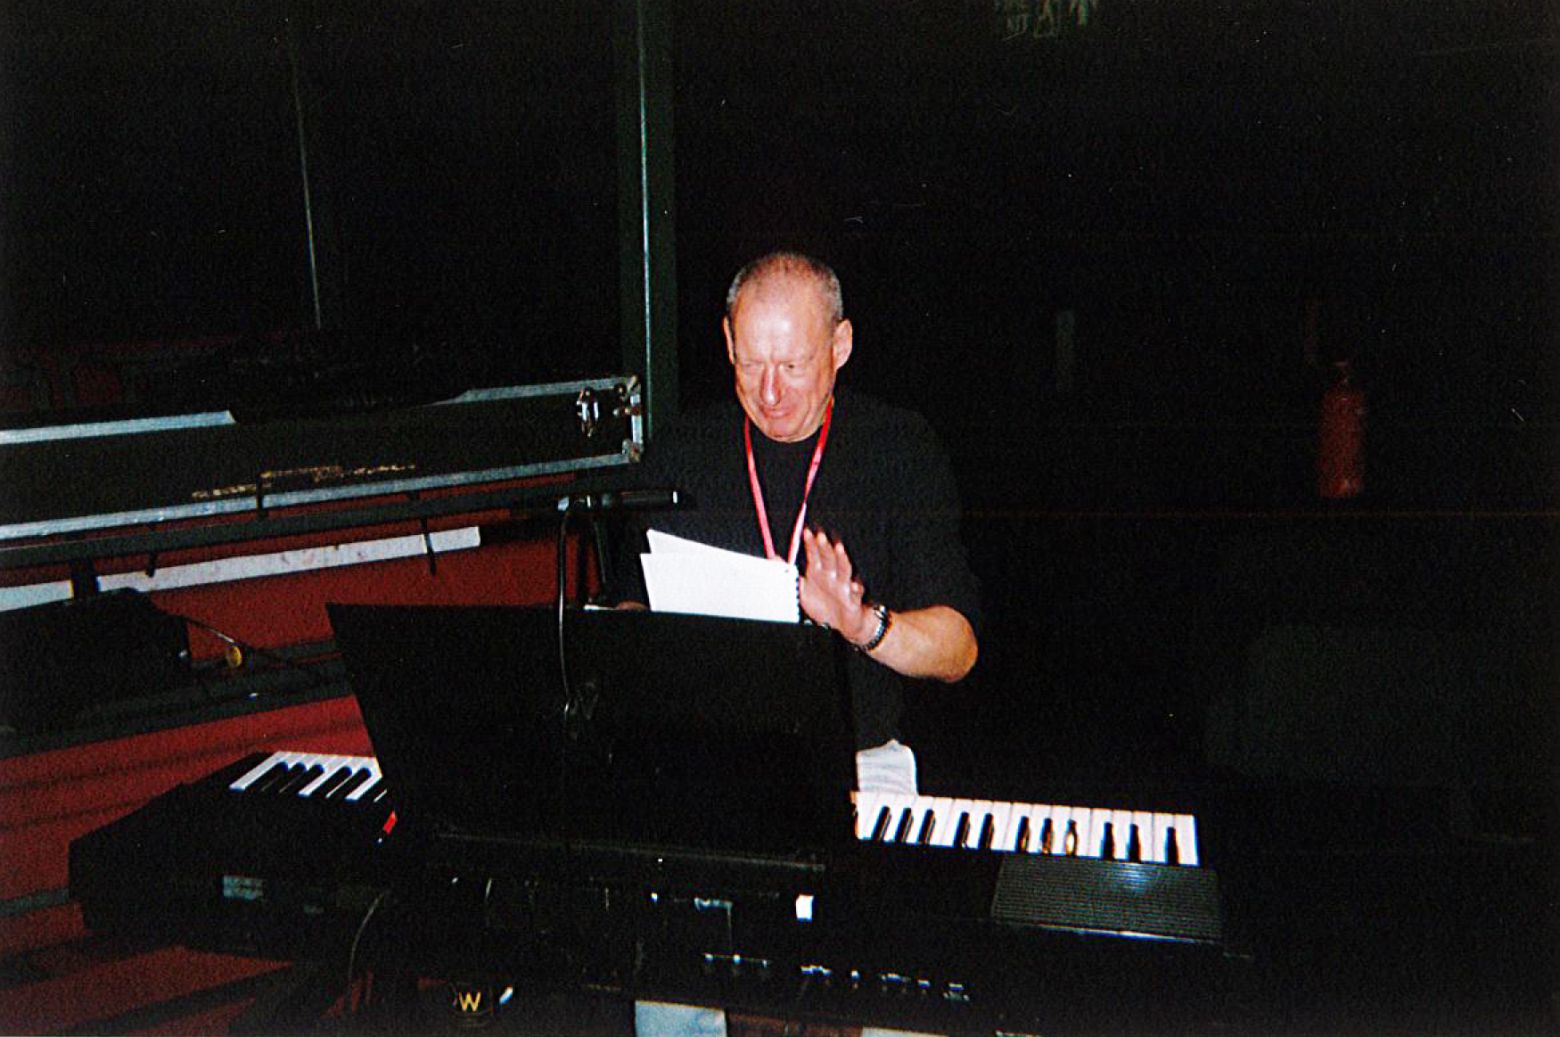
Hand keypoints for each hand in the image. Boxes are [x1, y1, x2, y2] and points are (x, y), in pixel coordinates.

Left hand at [798, 528, 875, 643]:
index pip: (815, 554)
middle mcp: (831, 576)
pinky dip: (855, 588)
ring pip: (843, 570)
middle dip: (824, 547)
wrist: (840, 624)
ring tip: (839, 548)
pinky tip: (853, 585)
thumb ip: (789, 575)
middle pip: (828, 558)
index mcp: (818, 573)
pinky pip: (855, 593)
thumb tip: (773, 558)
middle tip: (820, 535)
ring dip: (841, 559)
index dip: (811, 544)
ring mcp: (843, 586)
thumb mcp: (801, 591)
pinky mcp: (853, 600)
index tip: (807, 532)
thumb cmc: (822, 605)